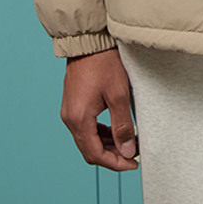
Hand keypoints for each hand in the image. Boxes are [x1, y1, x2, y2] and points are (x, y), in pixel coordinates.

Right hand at [60, 47, 138, 171]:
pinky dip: (100, 134)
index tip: (133, 163)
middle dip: (112, 156)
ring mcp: (69, 111)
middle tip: (133, 155)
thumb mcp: (118, 95)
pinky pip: (84, 128)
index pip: (95, 154)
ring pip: (87, 140)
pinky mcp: (72, 103)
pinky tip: (114, 131)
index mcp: (79, 119)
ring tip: (128, 143)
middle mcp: (69, 118)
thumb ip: (122, 126)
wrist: (89, 40)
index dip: (115, 163)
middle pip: (89, 150)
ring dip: (106, 145)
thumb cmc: (104, 63)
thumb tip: (128, 152)